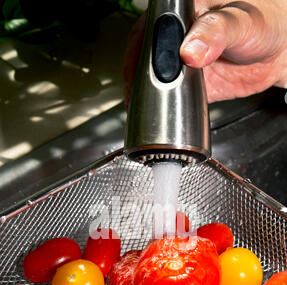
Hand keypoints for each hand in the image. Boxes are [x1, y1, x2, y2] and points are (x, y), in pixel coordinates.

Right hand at [124, 0, 286, 102]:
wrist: (279, 50)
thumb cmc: (263, 20)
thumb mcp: (240, 20)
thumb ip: (215, 32)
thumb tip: (190, 51)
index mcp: (180, 9)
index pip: (150, 31)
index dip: (143, 54)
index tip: (148, 74)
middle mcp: (174, 34)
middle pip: (143, 59)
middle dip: (144, 80)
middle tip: (152, 96)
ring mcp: (178, 60)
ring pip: (153, 81)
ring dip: (152, 97)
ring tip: (155, 108)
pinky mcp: (185, 82)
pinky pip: (170, 97)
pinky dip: (166, 108)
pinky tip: (166, 114)